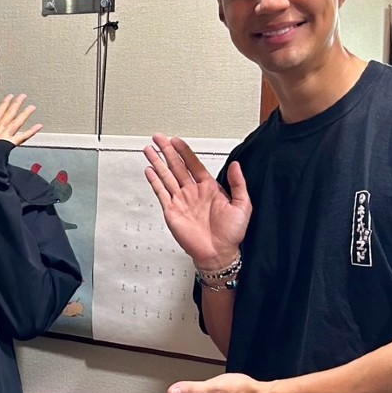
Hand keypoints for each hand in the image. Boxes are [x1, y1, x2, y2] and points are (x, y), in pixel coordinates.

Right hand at [0, 93, 41, 145]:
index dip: (4, 104)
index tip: (9, 97)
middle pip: (9, 114)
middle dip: (16, 104)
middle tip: (23, 96)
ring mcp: (4, 136)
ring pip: (16, 122)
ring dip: (25, 114)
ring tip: (32, 107)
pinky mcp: (10, 143)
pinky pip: (22, 137)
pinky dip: (31, 131)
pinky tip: (38, 126)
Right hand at [143, 134, 250, 269]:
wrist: (218, 254)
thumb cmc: (231, 234)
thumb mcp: (242, 205)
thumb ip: (238, 184)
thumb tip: (236, 165)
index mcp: (209, 189)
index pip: (193, 164)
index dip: (184, 151)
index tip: (176, 140)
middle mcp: (193, 192)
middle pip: (176, 166)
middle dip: (166, 151)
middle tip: (158, 138)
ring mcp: (181, 201)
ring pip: (166, 176)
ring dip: (157, 162)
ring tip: (149, 150)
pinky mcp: (172, 211)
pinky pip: (161, 192)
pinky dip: (154, 181)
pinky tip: (149, 171)